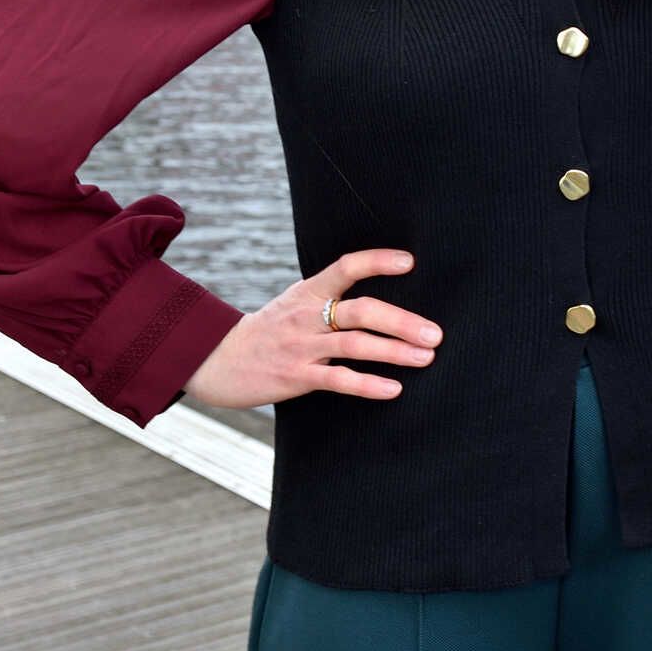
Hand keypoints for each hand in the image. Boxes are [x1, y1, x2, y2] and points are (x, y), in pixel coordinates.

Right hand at [183, 248, 442, 409]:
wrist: (216, 360)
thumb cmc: (268, 331)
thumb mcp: (296, 304)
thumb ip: (331, 298)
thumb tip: (381, 299)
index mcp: (308, 292)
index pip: (346, 267)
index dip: (377, 261)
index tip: (410, 262)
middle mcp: (307, 315)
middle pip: (361, 311)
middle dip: (401, 321)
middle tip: (435, 333)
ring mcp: (301, 346)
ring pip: (355, 345)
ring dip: (395, 351)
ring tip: (426, 357)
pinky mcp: (295, 377)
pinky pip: (338, 380)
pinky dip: (368, 384)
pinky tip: (393, 389)